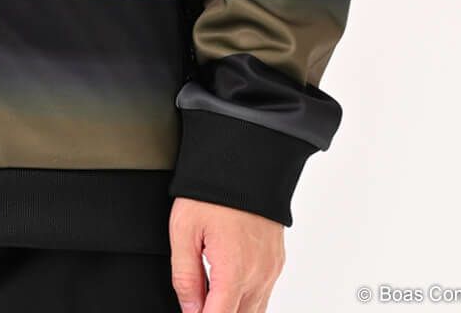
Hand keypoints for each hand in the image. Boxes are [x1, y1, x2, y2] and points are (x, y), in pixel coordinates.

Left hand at [169, 197, 284, 312]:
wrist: (245, 163)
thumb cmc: (213, 192)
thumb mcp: (184, 230)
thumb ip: (185, 276)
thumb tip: (189, 309)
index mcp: (234, 270)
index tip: (191, 311)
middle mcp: (258, 276)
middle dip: (217, 312)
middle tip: (197, 300)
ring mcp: (271, 270)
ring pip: (254, 311)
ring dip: (232, 308)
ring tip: (209, 294)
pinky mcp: (276, 262)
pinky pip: (263, 294)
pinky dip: (246, 297)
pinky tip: (228, 283)